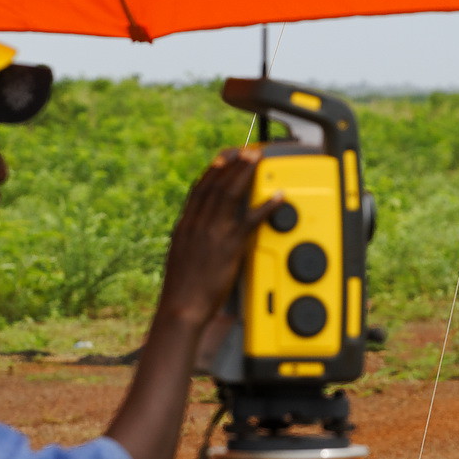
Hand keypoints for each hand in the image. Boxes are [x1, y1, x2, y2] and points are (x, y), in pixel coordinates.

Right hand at [156, 147, 279, 328]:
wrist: (181, 307)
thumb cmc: (181, 290)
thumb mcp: (180, 258)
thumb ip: (191, 241)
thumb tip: (199, 235)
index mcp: (184, 227)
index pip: (198, 190)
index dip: (212, 171)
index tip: (222, 158)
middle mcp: (197, 224)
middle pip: (215, 185)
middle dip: (232, 164)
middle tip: (246, 150)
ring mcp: (213, 233)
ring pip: (229, 194)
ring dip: (245, 173)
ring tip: (257, 159)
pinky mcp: (229, 245)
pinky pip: (251, 220)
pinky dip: (266, 206)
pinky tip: (277, 197)